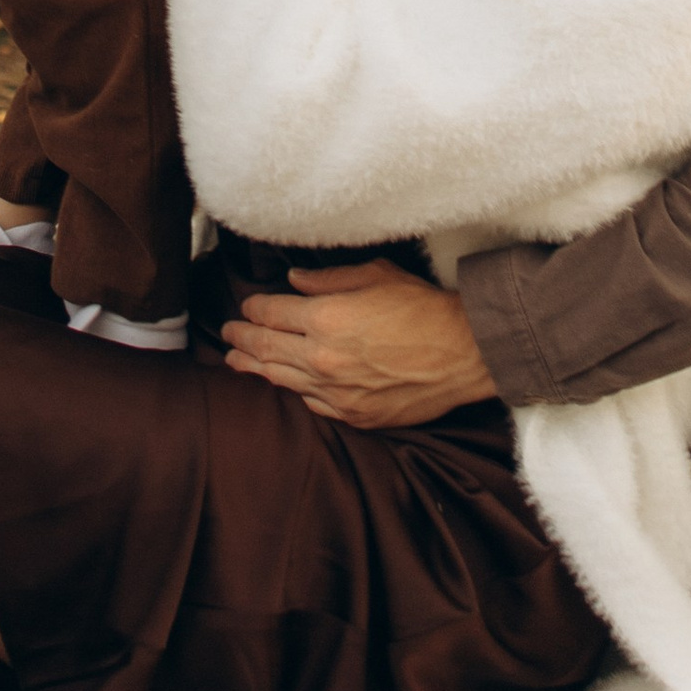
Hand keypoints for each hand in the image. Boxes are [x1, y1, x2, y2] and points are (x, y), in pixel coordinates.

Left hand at [221, 259, 495, 425]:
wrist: (463, 353)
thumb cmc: (423, 308)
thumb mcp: (375, 276)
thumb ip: (328, 280)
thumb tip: (293, 283)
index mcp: (326, 318)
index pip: (272, 313)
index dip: (254, 309)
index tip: (246, 306)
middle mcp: (323, 358)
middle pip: (267, 349)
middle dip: (243, 339)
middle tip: (227, 334)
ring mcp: (337, 392)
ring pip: (281, 380)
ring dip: (255, 368)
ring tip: (237, 361)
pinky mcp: (354, 415)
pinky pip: (312, 403)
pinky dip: (294, 391)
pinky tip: (285, 384)